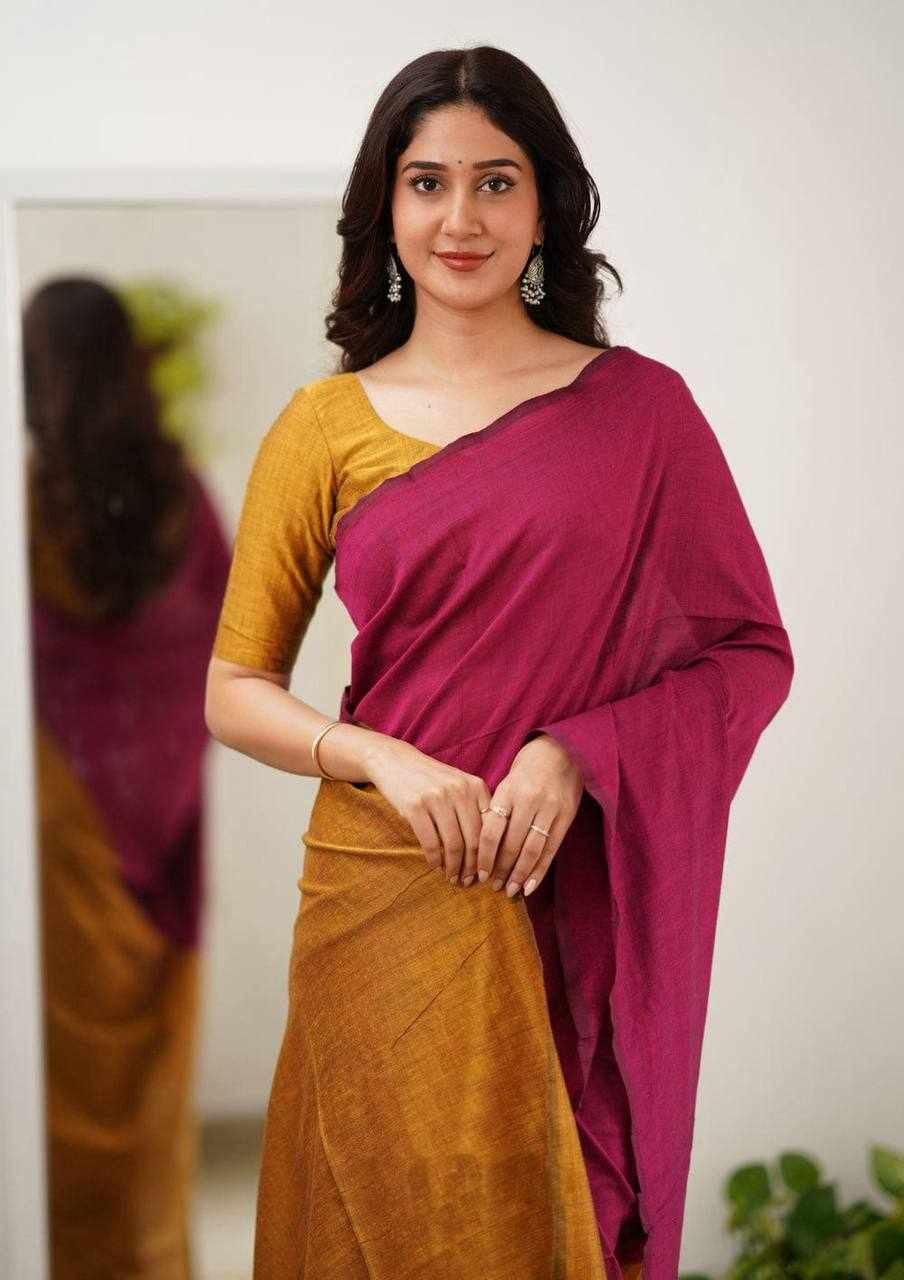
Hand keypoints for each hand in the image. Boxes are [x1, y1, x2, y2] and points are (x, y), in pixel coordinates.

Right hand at [363, 736, 491, 883]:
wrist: (396, 761)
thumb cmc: (432, 780)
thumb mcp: (459, 786)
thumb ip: (476, 809)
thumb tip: (490, 850)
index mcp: (476, 787)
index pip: (490, 828)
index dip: (490, 855)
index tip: (486, 872)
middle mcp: (460, 790)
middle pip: (473, 840)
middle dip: (472, 867)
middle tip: (469, 881)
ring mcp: (437, 798)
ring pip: (453, 844)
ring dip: (453, 867)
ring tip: (452, 877)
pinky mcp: (415, 806)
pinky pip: (430, 842)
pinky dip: (434, 859)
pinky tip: (435, 865)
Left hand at [476, 734, 582, 897]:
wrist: (562, 751)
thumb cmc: (528, 769)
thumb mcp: (507, 783)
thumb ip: (497, 811)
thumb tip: (480, 846)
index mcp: (508, 791)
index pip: (492, 831)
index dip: (484, 856)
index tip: (479, 874)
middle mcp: (528, 800)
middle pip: (511, 844)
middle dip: (501, 870)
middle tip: (493, 887)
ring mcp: (549, 809)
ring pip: (532, 850)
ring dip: (519, 874)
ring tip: (510, 890)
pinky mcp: (566, 816)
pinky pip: (551, 849)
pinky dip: (540, 870)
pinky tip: (530, 886)